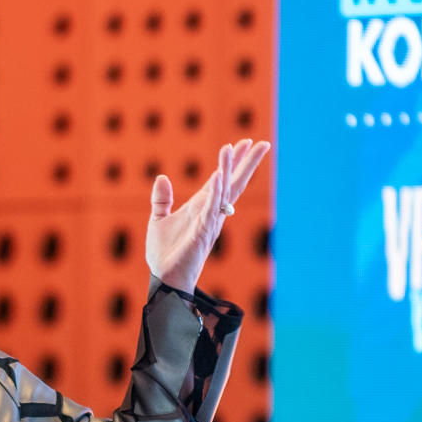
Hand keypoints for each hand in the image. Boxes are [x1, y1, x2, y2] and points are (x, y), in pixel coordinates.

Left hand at [145, 138, 270, 294]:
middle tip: (262, 143)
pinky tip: (218, 175)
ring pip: (223, 191)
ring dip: (228, 169)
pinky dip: (215, 193)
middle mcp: (210, 212)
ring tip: (234, 146)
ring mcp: (209, 222)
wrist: (165, 278)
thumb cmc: (165, 254)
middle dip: (246, 163)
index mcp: (201, 207)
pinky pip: (210, 209)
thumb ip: (161, 199)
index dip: (231, 162)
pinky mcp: (202, 232)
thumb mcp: (158, 220)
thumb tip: (162, 177)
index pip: (220, 180)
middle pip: (233, 183)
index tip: (242, 143)